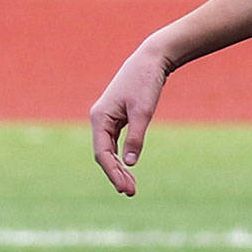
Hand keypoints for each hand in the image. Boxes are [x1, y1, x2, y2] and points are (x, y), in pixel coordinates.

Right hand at [90, 44, 172, 195]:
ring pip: (109, 149)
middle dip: (116, 174)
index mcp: (100, 118)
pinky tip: (128, 166)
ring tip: (130, 186)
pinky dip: (121, 154)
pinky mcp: (116, 115)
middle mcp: (99, 119)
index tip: (125, 188)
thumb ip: (136, 138)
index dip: (113, 172)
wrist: (152, 59)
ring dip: (119, 166)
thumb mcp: (143, 112)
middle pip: (104, 154)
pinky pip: (114, 141)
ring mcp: (106, 118)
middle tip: (130, 192)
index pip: (103, 153)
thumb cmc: (146, 82)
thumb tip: (131, 163)